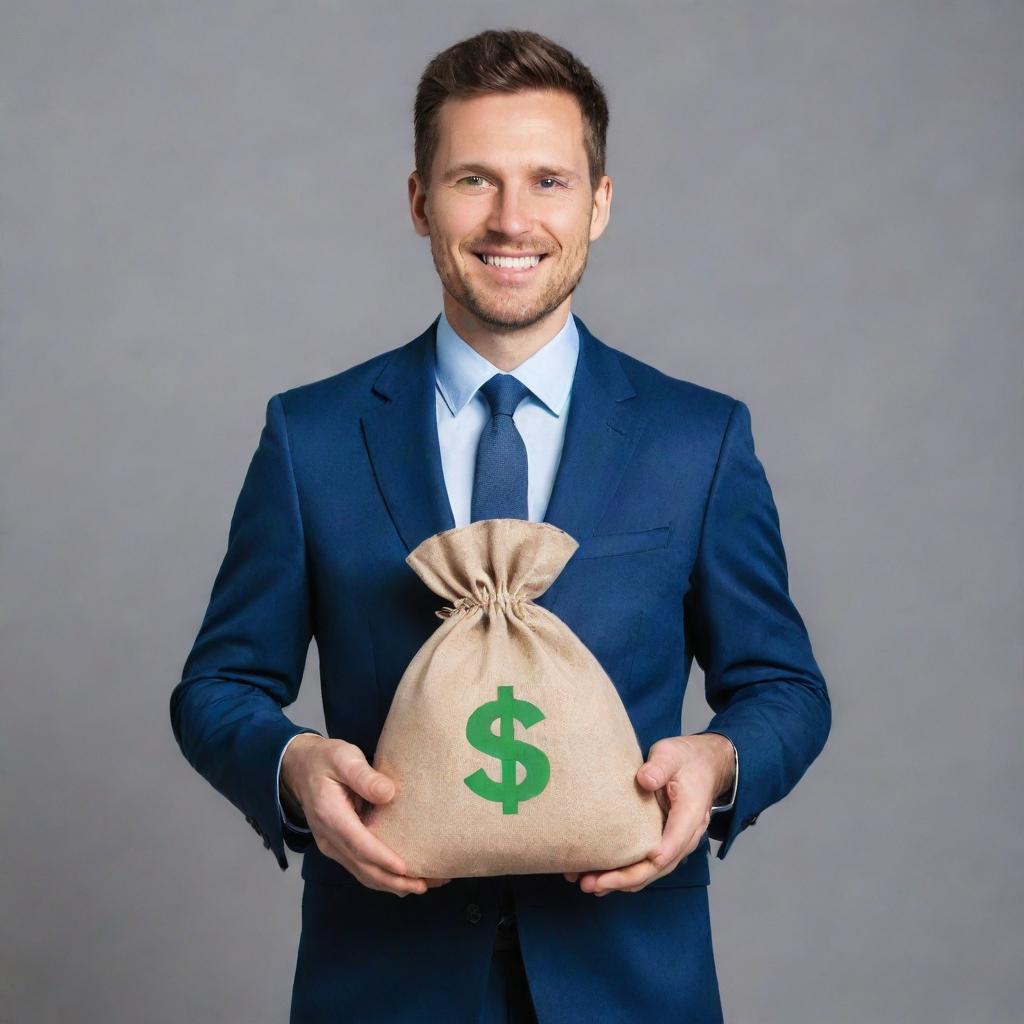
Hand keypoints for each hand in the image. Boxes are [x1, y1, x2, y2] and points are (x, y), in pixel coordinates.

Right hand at [282, 733, 451, 896]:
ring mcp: (333, 846)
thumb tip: (388, 793)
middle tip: (425, 885)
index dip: (382, 858)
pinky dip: (383, 876)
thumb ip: (364, 775)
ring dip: (391, 884)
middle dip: (393, 881)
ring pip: (363, 874)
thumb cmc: (326, 759)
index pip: (358, 844)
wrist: (301, 769)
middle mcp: (329, 838)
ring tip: (422, 885)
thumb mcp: (343, 757)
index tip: (405, 869)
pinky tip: (404, 879)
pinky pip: (362, 868)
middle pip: (363, 868)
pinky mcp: (340, 847)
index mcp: (331, 815)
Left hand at [563, 733, 734, 894]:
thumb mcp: (672, 755)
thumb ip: (659, 767)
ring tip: (589, 885)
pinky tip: (601, 878)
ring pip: (650, 871)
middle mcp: (684, 836)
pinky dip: (624, 873)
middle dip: (624, 879)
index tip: (623, 872)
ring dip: (621, 882)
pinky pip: (646, 864)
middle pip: (656, 867)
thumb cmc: (686, 760)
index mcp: (690, 816)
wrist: (704, 765)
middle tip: (593, 884)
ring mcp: (674, 842)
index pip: (671, 845)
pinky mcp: (662, 841)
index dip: (649, 861)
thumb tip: (645, 780)